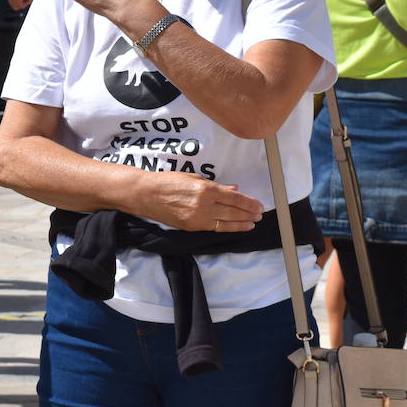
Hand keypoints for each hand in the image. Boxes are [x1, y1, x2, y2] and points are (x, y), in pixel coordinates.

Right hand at [138, 172, 263, 231]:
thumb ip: (215, 186)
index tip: (259, 205)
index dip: (249, 203)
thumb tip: (233, 190)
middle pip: (233, 211)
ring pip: (227, 222)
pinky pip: (215, 228)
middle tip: (260, 214)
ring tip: (253, 222)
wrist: (146, 195)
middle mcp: (204, 205)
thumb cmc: (167, 182)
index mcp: (205, 189)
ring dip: (242, 222)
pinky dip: (229, 228)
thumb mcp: (193, 178)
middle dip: (249, 213)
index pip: (234, 198)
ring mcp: (198, 218)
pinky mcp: (192, 227)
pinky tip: (238, 227)